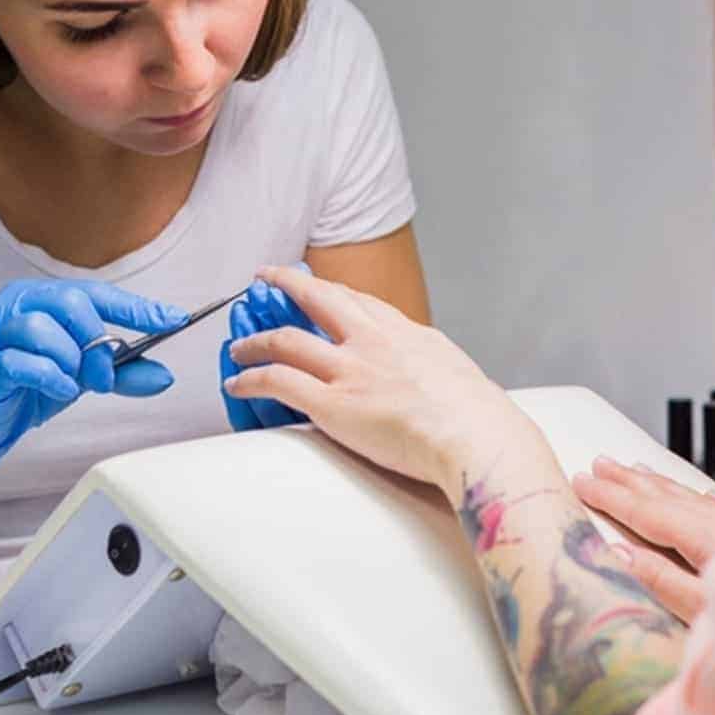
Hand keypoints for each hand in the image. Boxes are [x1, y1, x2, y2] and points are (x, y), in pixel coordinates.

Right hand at [0, 279, 185, 508]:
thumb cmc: (23, 389)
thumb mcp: (80, 378)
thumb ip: (121, 373)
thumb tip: (164, 376)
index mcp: (43, 299)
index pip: (99, 294)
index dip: (138, 308)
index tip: (175, 320)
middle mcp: (18, 303)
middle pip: (73, 303)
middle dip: (100, 342)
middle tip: (106, 376)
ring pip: (47, 329)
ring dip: (71, 362)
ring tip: (72, 384)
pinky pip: (25, 362)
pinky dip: (50, 378)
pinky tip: (56, 391)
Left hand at [223, 265, 529, 491]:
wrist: (474, 436)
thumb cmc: (476, 414)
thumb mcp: (454, 370)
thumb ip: (428, 362)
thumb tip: (427, 369)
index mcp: (403, 332)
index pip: (357, 299)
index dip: (329, 289)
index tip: (315, 286)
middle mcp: (371, 341)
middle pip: (317, 298)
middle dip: (286, 283)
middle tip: (266, 278)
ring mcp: (349, 370)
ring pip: (285, 340)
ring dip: (255, 342)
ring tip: (239, 347)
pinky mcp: (331, 404)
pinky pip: (277, 382)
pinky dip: (250, 379)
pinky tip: (238, 384)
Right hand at [572, 456, 714, 621]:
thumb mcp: (706, 610)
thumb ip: (662, 580)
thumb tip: (619, 552)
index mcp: (709, 539)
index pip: (648, 513)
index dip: (611, 497)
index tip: (580, 479)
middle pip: (667, 495)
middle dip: (628, 480)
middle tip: (596, 463)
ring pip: (690, 494)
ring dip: (656, 481)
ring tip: (629, 467)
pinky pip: (713, 502)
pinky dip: (691, 492)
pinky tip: (691, 491)